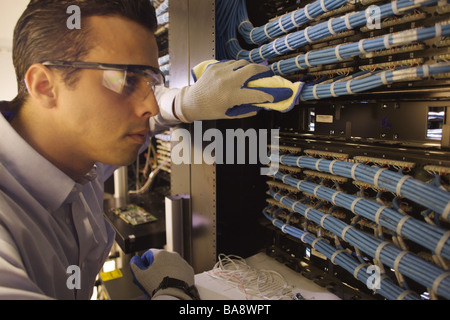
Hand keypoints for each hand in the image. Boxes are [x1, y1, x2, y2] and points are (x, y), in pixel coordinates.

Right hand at [129, 249, 198, 299]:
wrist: (174, 294)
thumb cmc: (158, 285)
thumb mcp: (140, 276)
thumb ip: (135, 266)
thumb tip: (134, 261)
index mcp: (161, 254)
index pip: (149, 254)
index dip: (144, 262)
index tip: (144, 270)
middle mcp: (173, 255)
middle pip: (161, 258)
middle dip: (156, 266)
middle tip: (152, 277)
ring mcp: (182, 262)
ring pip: (171, 264)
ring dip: (167, 269)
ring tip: (162, 281)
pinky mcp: (189, 270)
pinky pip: (181, 270)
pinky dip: (176, 274)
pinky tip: (172, 281)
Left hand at [173, 59, 303, 121]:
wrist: (192, 101)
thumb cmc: (210, 110)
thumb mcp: (229, 114)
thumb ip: (246, 110)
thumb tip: (260, 105)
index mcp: (230, 96)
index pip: (255, 94)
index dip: (268, 95)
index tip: (274, 95)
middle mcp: (226, 82)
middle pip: (251, 69)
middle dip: (263, 70)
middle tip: (268, 73)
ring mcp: (220, 71)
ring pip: (242, 63)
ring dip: (250, 67)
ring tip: (254, 72)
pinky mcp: (215, 66)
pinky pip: (232, 62)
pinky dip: (238, 66)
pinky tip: (239, 72)